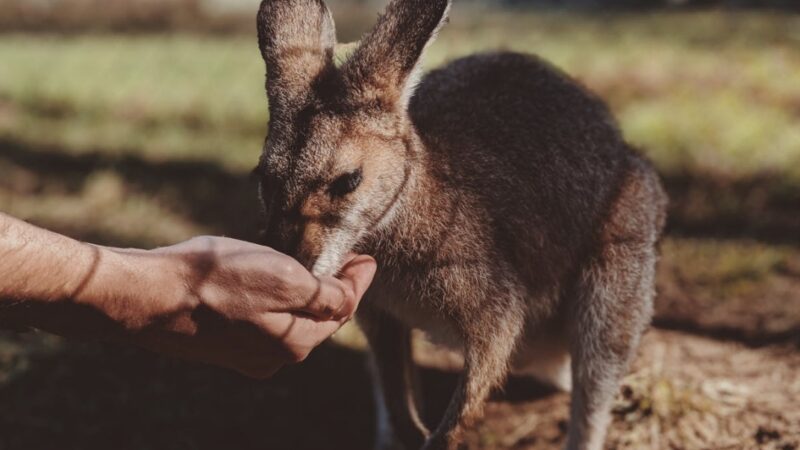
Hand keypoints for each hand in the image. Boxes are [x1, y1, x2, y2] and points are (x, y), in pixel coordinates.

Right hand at [119, 237, 376, 378]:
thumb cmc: (216, 281)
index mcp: (296, 344)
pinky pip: (259, 319)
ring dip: (300, 294)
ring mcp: (245, 355)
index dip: (358, 280)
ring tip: (305, 265)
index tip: (367, 256)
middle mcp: (274, 358)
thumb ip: (329, 294)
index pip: (342, 309)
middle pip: (316, 319)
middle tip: (340, 257)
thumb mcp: (285, 280)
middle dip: (331, 289)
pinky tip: (263, 281)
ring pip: (287, 320)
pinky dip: (271, 299)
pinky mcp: (220, 344)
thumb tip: (358, 291)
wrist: (146, 296)